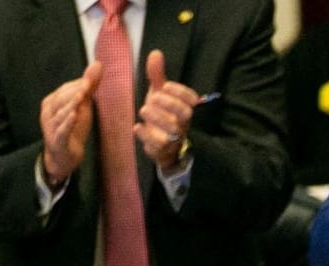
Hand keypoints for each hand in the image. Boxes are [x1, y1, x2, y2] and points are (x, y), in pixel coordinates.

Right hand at [39, 62, 101, 184]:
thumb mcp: (82, 106)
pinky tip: (74, 115)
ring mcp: (51, 127)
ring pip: (61, 113)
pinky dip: (68, 122)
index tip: (91, 78)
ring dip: (71, 104)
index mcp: (52, 102)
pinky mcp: (57, 140)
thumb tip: (98, 64)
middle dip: (75, 91)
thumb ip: (89, 86)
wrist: (64, 156)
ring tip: (82, 95)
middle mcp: (48, 113)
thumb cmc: (72, 128)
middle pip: (61, 99)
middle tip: (88, 83)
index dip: (78, 84)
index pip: (65, 90)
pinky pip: (62, 130)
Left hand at [134, 50, 199, 170]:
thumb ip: (157, 75)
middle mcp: (183, 123)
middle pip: (184, 114)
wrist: (162, 145)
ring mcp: (174, 137)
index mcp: (185, 107)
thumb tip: (155, 53)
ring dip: (157, 118)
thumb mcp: (159, 93)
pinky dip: (146, 135)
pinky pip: (158, 145)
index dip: (179, 91)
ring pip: (171, 129)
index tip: (165, 86)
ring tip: (144, 110)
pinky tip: (138, 127)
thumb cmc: (162, 113)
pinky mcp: (162, 150)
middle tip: (153, 97)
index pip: (191, 98)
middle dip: (169, 104)